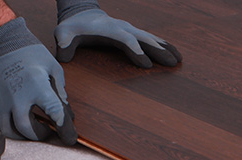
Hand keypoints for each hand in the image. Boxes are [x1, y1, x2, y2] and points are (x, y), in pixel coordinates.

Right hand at [0, 18, 76, 144]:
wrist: (5, 44)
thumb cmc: (31, 54)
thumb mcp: (53, 67)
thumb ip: (60, 90)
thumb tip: (64, 109)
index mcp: (37, 86)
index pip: (54, 113)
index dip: (64, 127)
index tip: (68, 135)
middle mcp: (18, 97)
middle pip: (27, 129)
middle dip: (40, 135)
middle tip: (47, 132)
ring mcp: (3, 101)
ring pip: (10, 131)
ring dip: (22, 136)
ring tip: (31, 132)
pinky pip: (0, 123)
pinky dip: (10, 129)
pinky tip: (18, 125)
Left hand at [54, 10, 180, 67]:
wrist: (81, 14)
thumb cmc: (72, 27)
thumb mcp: (63, 34)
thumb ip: (63, 45)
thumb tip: (62, 57)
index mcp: (109, 29)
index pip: (125, 40)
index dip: (135, 51)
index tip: (146, 64)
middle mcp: (123, 28)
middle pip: (143, 39)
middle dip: (158, 51)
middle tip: (172, 63)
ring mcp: (129, 29)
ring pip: (150, 38)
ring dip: (165, 48)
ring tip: (179, 59)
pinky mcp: (132, 32)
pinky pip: (150, 39)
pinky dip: (162, 45)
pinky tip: (173, 53)